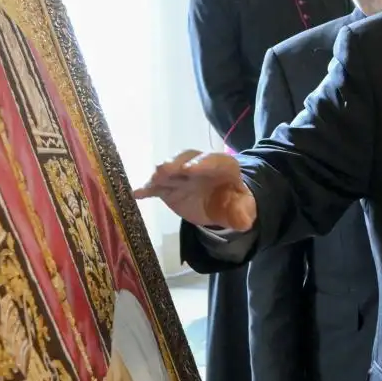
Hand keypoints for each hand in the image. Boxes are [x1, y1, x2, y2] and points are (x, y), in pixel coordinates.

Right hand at [133, 150, 256, 230]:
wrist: (219, 202)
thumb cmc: (233, 201)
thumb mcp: (242, 207)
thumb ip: (243, 212)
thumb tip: (245, 221)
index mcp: (222, 166)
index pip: (213, 160)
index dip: (202, 163)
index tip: (190, 169)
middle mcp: (199, 165)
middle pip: (187, 158)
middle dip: (176, 163)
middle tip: (166, 170)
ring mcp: (181, 174)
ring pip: (170, 168)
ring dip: (161, 173)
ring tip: (153, 180)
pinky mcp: (168, 187)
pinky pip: (156, 186)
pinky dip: (147, 188)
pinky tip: (137, 193)